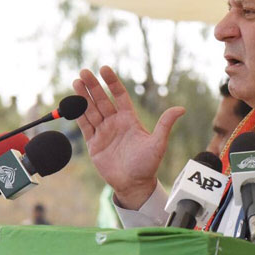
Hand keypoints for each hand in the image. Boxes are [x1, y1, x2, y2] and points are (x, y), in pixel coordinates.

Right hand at [72, 66, 184, 209]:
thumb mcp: (158, 144)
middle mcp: (115, 123)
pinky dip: (78, 115)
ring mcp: (104, 132)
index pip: (119, 96)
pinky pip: (85, 126)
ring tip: (76, 82)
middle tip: (84, 71)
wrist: (134, 185)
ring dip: (83, 97)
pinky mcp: (94, 144)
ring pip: (91, 110)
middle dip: (93, 86)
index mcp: (129, 119)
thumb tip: (181, 109)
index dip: (112, 82)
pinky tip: (72, 103)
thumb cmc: (148, 165)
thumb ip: (165, 125)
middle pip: (102, 100)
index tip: (104, 69)